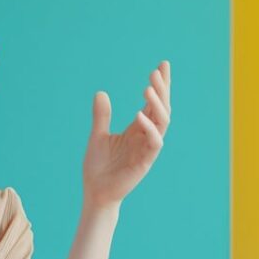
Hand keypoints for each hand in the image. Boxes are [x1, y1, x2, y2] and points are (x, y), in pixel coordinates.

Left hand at [82, 61, 170, 208]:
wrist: (95, 193)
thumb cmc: (98, 167)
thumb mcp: (97, 135)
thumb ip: (101, 116)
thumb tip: (101, 92)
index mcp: (138, 128)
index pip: (153, 103)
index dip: (160, 85)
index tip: (162, 65)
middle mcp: (146, 136)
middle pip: (162, 108)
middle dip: (163, 89)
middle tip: (158, 70)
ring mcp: (147, 148)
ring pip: (162, 123)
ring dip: (158, 105)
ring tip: (148, 88)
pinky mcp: (145, 162)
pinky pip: (154, 143)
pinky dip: (149, 128)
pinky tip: (140, 114)